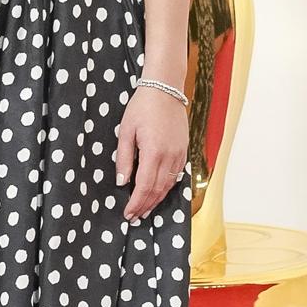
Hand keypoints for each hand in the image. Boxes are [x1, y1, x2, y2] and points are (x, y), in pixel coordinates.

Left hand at [115, 84, 188, 221]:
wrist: (165, 89)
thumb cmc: (142, 107)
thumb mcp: (126, 131)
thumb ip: (123, 158)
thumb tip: (122, 182)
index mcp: (154, 152)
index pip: (144, 186)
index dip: (136, 203)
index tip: (128, 213)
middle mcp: (170, 156)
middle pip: (158, 190)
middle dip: (146, 206)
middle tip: (134, 217)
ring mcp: (179, 153)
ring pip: (169, 185)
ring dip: (157, 199)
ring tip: (145, 209)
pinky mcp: (184, 150)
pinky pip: (176, 175)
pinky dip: (166, 187)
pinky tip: (158, 192)